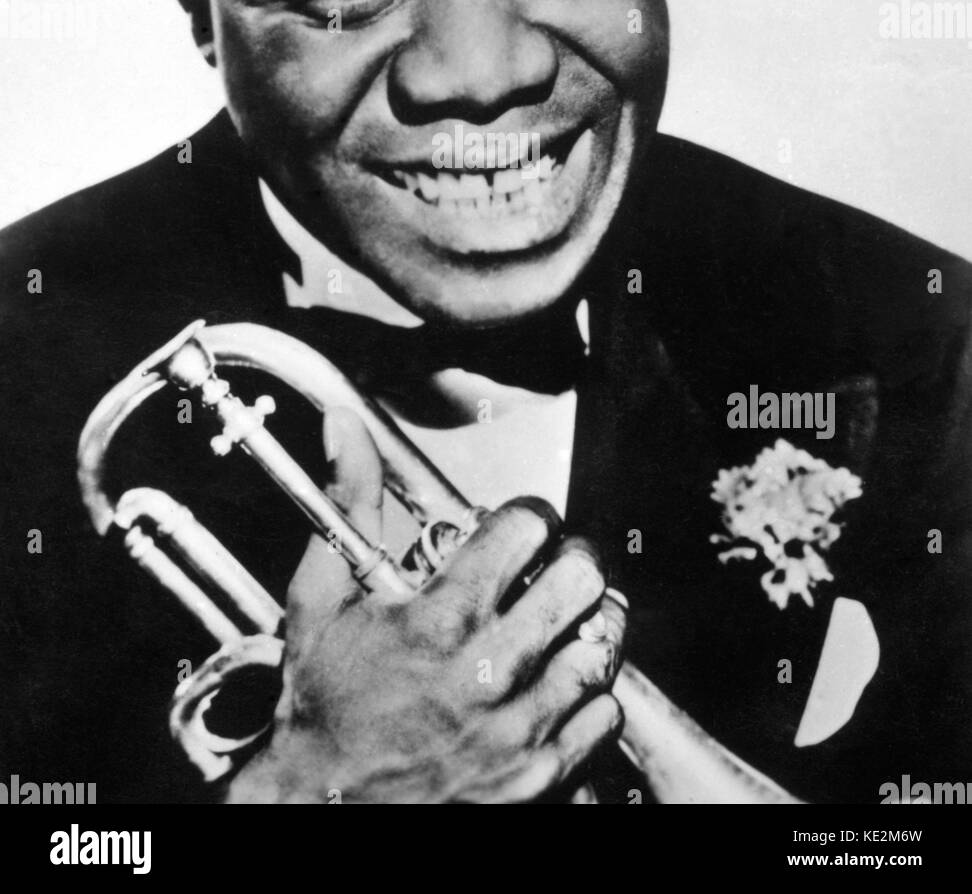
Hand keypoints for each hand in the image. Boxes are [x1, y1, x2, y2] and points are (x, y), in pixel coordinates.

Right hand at [224, 408, 624, 802]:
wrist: (321, 808)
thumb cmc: (322, 703)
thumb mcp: (322, 597)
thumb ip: (349, 502)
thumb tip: (345, 425)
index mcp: (439, 619)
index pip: (527, 528)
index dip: (528, 516)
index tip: (518, 528)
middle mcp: (486, 672)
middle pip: (581, 579)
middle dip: (571, 561)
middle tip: (554, 567)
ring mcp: (519, 731)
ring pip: (602, 646)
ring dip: (586, 625)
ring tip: (560, 623)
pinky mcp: (541, 779)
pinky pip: (605, 717)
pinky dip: (591, 696)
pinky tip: (557, 687)